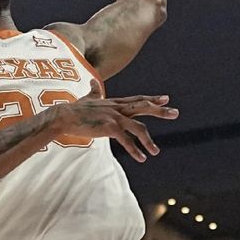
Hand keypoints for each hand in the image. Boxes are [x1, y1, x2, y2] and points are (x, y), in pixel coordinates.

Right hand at [48, 80, 178, 161]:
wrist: (63, 116)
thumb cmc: (74, 109)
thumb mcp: (87, 98)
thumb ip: (93, 90)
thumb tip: (92, 81)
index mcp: (115, 102)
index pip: (138, 100)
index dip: (152, 100)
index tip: (166, 99)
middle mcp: (118, 108)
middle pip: (144, 107)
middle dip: (161, 111)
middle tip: (176, 113)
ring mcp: (114, 117)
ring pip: (138, 128)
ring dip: (149, 141)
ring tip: (156, 152)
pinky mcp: (109, 128)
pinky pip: (126, 141)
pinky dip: (135, 150)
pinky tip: (141, 158)